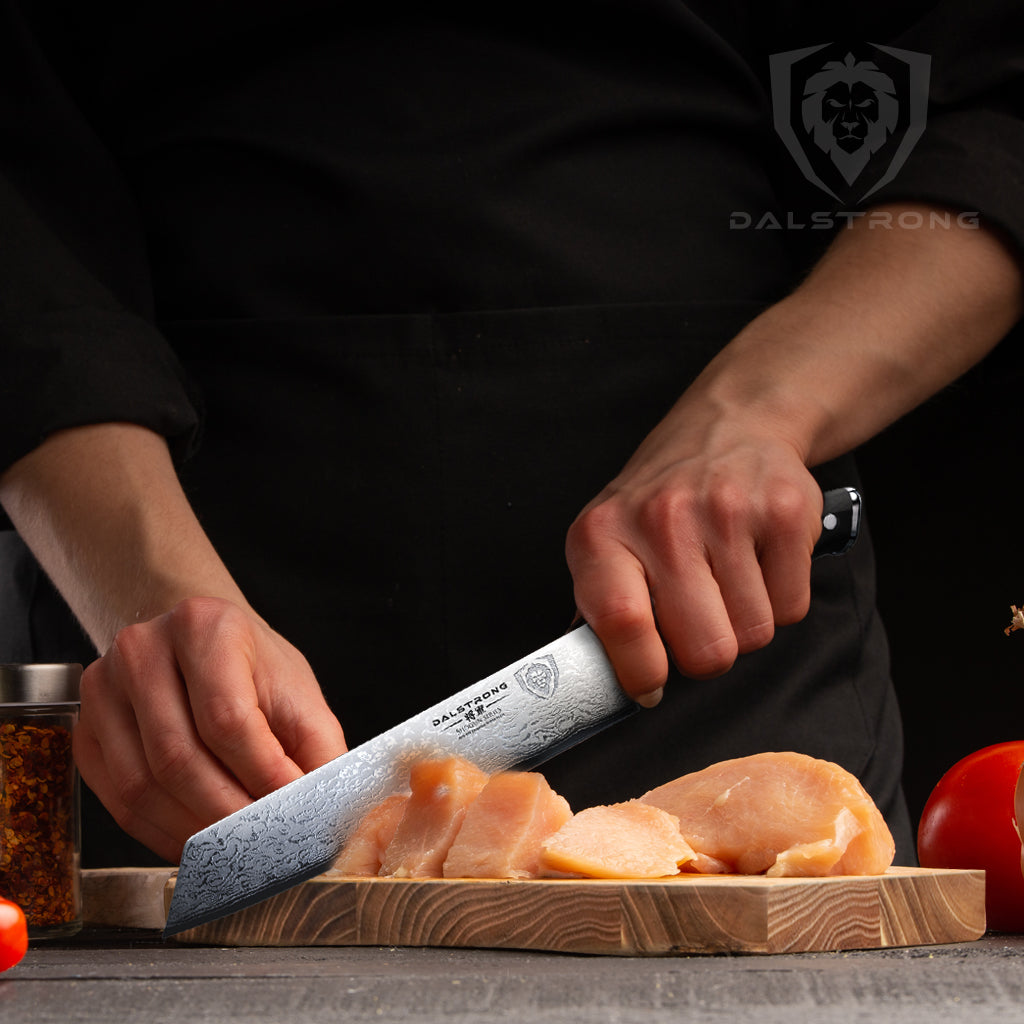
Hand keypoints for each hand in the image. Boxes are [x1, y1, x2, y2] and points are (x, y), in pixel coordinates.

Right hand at [72, 596, 347, 862]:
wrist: (199, 642)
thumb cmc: (251, 667)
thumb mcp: (297, 691)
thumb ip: (315, 747)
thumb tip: (322, 813)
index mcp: (204, 626)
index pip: (227, 718)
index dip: (261, 775)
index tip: (290, 812)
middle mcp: (143, 649)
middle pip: (177, 757)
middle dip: (226, 814)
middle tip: (262, 844)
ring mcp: (104, 688)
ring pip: (141, 785)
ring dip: (191, 831)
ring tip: (234, 848)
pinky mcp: (86, 728)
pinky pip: (117, 800)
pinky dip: (161, 833)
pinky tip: (196, 841)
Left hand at [565, 407, 823, 704]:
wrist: (727, 429)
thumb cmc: (659, 504)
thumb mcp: (605, 543)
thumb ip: (598, 611)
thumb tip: (602, 681)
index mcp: (602, 534)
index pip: (620, 622)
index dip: (641, 672)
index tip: (649, 685)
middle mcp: (662, 518)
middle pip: (706, 651)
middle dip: (706, 651)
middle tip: (698, 616)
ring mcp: (727, 512)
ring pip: (755, 635)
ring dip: (744, 623)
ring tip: (726, 579)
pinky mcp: (786, 513)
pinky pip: (792, 607)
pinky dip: (779, 600)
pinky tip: (756, 563)